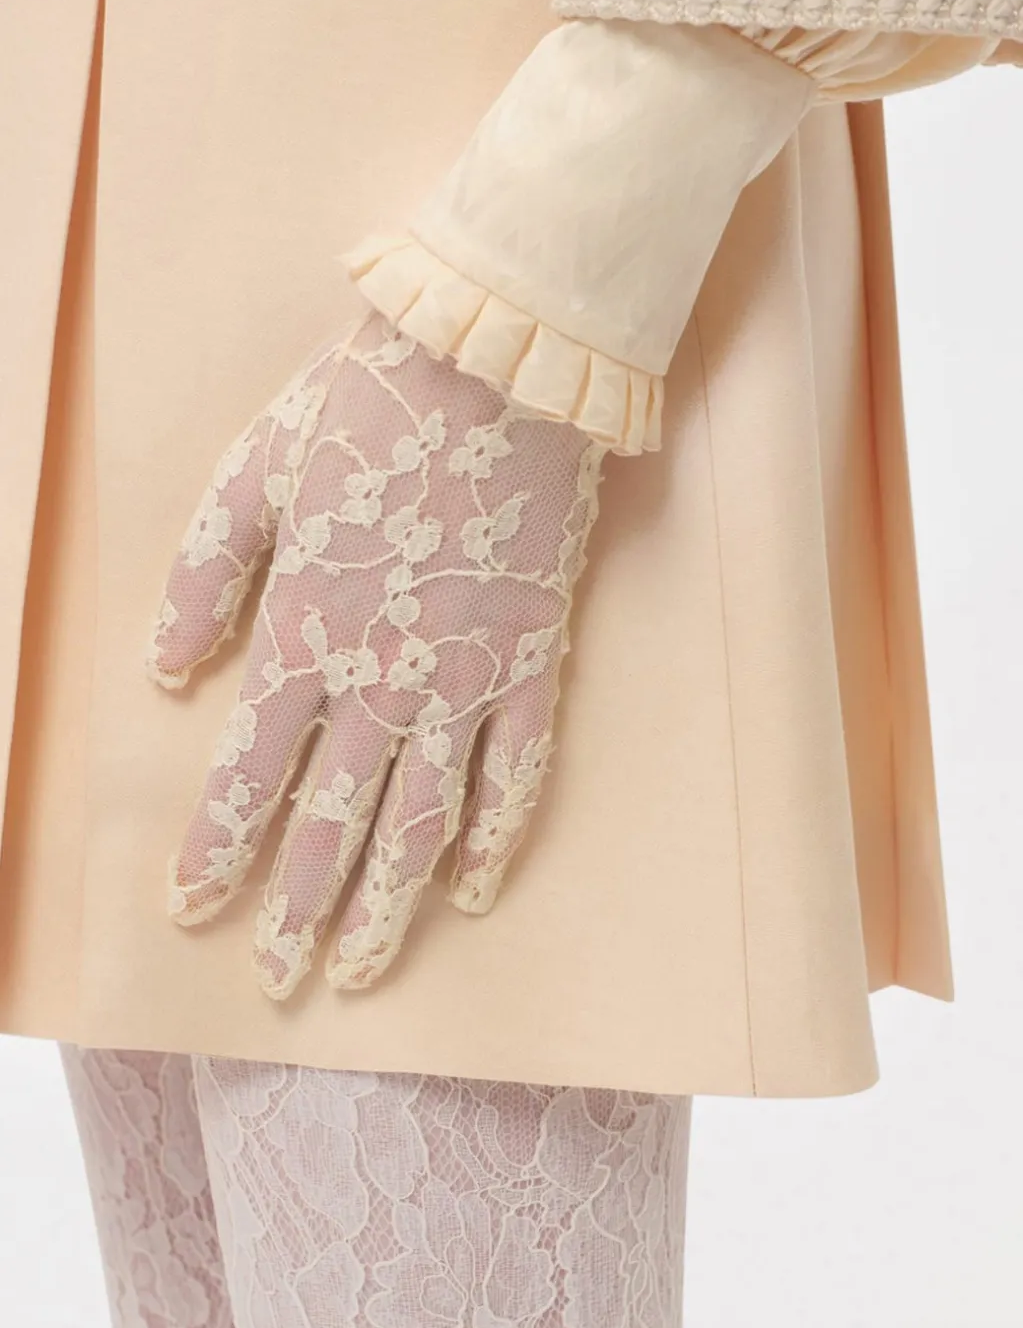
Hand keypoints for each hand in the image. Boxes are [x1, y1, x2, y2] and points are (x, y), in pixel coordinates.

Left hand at [149, 315, 603, 998]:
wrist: (495, 368)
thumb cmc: (365, 409)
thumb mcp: (248, 475)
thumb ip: (203, 579)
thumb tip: (165, 673)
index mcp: (304, 632)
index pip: (249, 774)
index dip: (218, 850)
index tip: (193, 911)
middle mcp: (382, 678)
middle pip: (333, 821)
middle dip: (298, 909)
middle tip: (280, 980)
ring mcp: (466, 677)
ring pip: (421, 820)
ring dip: (387, 903)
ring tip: (363, 971)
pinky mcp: (532, 659)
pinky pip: (518, 771)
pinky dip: (495, 838)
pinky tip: (473, 893)